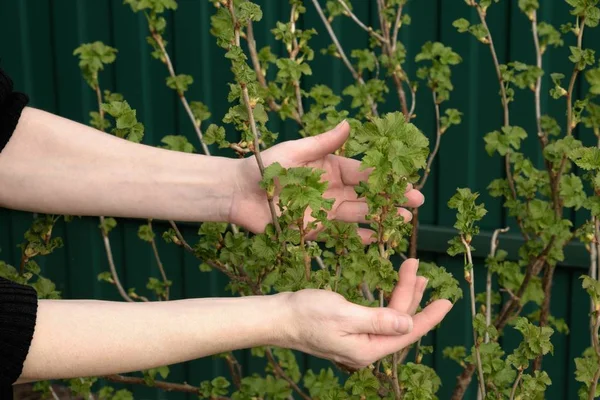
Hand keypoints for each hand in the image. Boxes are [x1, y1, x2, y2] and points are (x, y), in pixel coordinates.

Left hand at [230, 121, 424, 241]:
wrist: (240, 192)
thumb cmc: (265, 166)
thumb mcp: (295, 151)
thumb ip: (323, 142)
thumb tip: (349, 123)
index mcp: (331, 167)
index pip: (364, 171)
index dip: (385, 176)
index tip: (407, 179)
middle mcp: (333, 189)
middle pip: (368, 194)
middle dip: (392, 198)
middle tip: (416, 202)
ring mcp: (326, 210)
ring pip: (360, 213)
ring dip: (381, 217)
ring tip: (403, 221)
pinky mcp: (316, 230)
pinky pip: (341, 234)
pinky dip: (359, 237)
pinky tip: (378, 239)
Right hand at [279, 258, 451, 368]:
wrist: (277, 317)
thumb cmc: (307, 314)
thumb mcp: (344, 314)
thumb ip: (379, 320)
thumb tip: (408, 323)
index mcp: (368, 349)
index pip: (407, 332)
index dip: (428, 317)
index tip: (447, 301)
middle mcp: (365, 348)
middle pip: (398, 322)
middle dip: (411, 295)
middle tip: (417, 267)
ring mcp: (357, 340)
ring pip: (389, 317)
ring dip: (401, 295)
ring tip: (413, 274)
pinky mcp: (349, 330)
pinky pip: (377, 316)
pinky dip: (387, 300)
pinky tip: (392, 290)